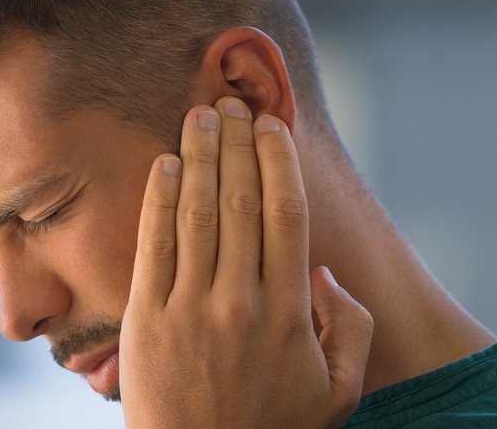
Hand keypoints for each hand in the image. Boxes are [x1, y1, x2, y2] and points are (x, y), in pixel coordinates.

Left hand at [120, 97, 372, 427]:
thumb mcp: (339, 393)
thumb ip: (350, 329)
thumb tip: (326, 273)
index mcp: (290, 312)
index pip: (285, 214)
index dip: (278, 162)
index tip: (271, 127)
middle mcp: (240, 300)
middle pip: (240, 201)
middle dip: (237, 144)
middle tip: (233, 103)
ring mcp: (189, 308)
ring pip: (197, 213)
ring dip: (199, 156)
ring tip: (200, 115)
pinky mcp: (146, 320)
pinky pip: (153, 246)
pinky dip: (158, 200)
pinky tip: (163, 164)